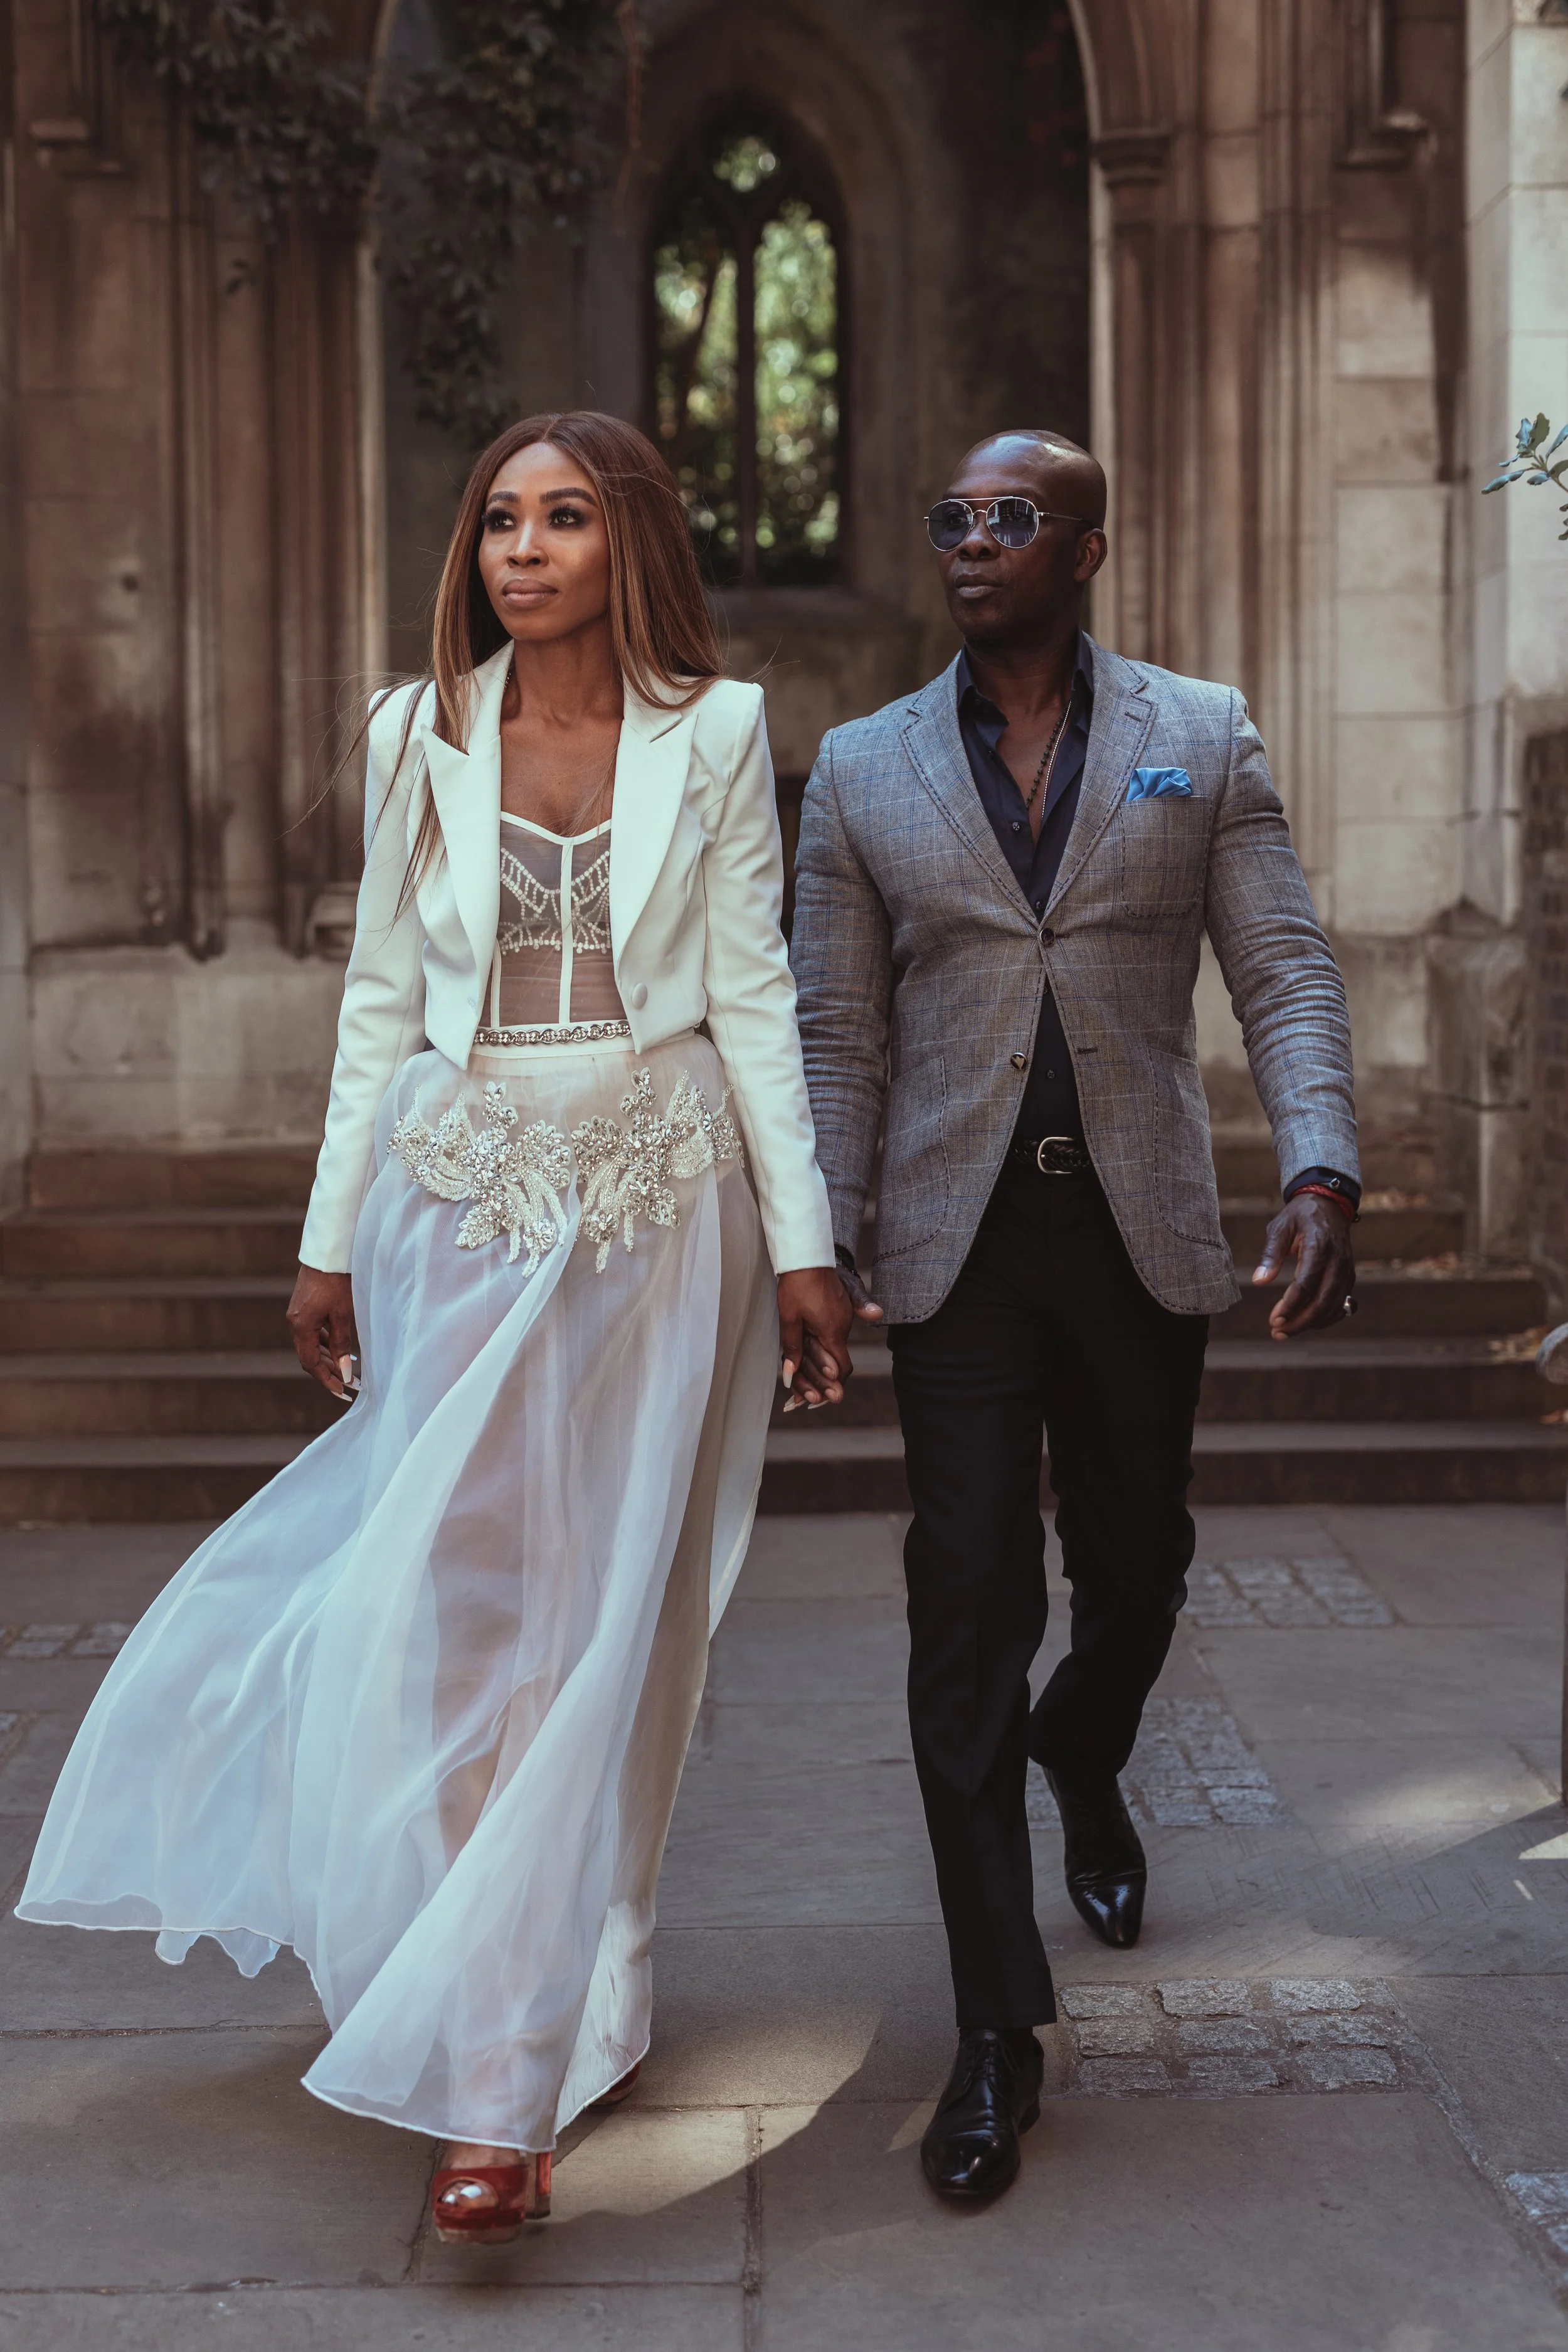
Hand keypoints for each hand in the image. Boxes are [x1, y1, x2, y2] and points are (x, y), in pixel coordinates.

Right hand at [287, 1265, 359, 1397]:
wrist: (327, 1253)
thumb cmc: (337, 1281)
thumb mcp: (343, 1315)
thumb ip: (341, 1344)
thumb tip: (344, 1372)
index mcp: (300, 1327)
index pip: (310, 1363)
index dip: (326, 1380)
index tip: (342, 1391)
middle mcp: (294, 1323)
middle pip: (309, 1356)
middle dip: (329, 1372)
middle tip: (348, 1385)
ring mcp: (298, 1315)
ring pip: (311, 1345)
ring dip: (329, 1359)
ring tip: (348, 1371)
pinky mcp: (304, 1308)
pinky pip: (313, 1333)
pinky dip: (326, 1344)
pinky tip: (342, 1349)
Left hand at [777, 1266, 858, 1409]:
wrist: (807, 1254)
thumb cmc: (797, 1282)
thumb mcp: (790, 1318)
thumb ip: (793, 1348)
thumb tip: (791, 1376)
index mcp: (833, 1331)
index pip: (841, 1368)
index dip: (832, 1386)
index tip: (822, 1399)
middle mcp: (843, 1326)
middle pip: (836, 1362)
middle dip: (821, 1382)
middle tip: (805, 1400)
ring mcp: (841, 1317)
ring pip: (832, 1349)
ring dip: (818, 1367)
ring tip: (802, 1384)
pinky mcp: (837, 1309)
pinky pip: (830, 1335)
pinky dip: (819, 1349)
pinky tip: (806, 1356)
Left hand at [1251, 1196, 1355, 1338]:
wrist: (1328, 1203)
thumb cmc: (1300, 1215)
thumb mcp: (1280, 1227)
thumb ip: (1270, 1254)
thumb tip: (1259, 1281)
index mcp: (1319, 1246)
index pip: (1307, 1283)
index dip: (1291, 1305)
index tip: (1274, 1320)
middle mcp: (1338, 1261)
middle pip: (1323, 1300)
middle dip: (1300, 1321)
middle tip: (1277, 1333)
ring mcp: (1346, 1270)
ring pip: (1334, 1306)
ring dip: (1311, 1323)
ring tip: (1286, 1332)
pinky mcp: (1349, 1276)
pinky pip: (1341, 1303)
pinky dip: (1326, 1318)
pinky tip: (1307, 1324)